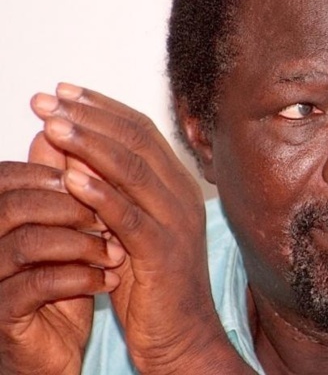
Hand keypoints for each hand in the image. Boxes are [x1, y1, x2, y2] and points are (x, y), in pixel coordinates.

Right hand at [0, 135, 122, 374]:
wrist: (59, 348)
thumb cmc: (64, 283)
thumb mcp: (69, 232)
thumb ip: (67, 187)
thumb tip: (66, 137)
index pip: (11, 176)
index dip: (58, 172)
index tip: (102, 180)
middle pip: (16, 204)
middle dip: (74, 206)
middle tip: (111, 216)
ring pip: (28, 243)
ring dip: (81, 243)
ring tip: (115, 251)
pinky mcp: (2, 313)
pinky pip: (36, 286)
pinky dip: (79, 278)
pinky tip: (107, 280)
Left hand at [32, 84, 248, 373]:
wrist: (183, 333)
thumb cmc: (149, 281)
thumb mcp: (122, 226)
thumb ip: (100, 186)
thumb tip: (63, 147)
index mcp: (175, 183)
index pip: (140, 130)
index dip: (100, 107)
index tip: (63, 92)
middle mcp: (180, 195)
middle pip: (136, 141)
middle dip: (88, 116)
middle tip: (48, 99)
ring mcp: (176, 222)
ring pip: (133, 171)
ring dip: (90, 145)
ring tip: (53, 125)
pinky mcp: (164, 252)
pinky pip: (130, 217)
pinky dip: (100, 195)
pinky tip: (71, 178)